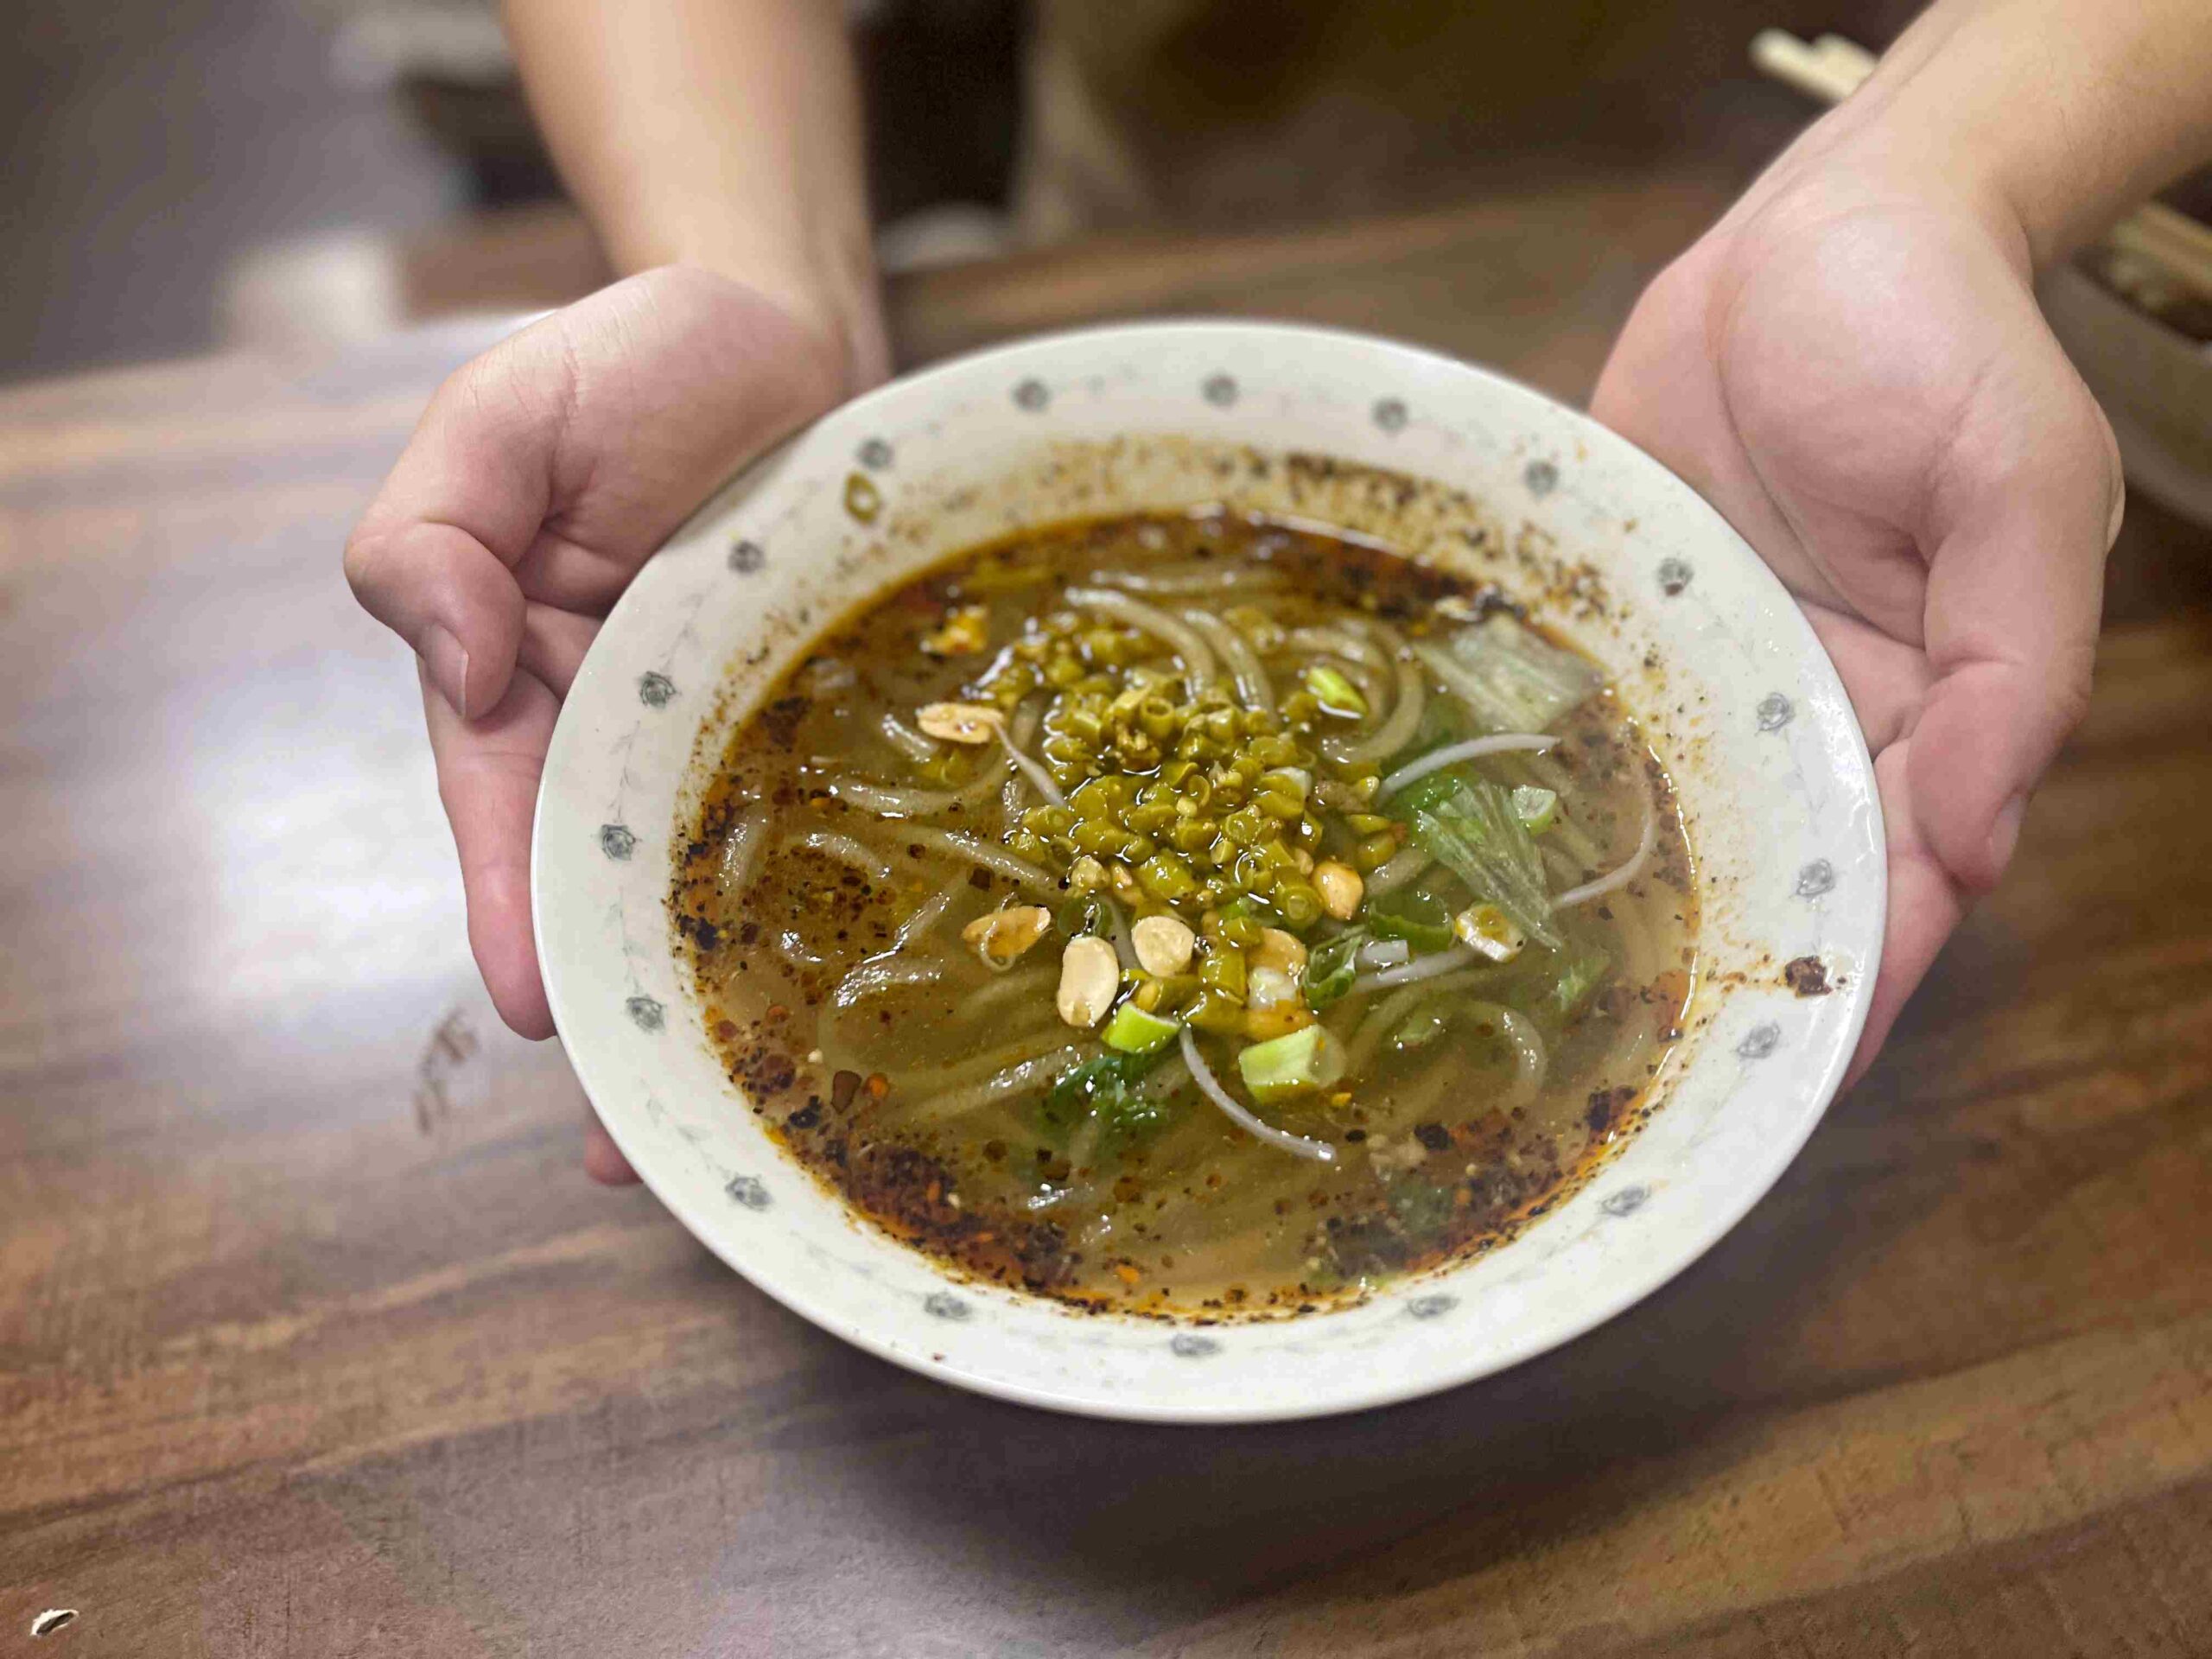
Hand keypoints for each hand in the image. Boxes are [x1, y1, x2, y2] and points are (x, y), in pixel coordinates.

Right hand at [346, 266, 855, 1179]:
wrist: (784, 327)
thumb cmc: (630, 367)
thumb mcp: (496, 420)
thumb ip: (432, 533)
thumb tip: (456, 658)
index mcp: (525, 687)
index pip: (504, 823)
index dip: (513, 917)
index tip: (536, 1011)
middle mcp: (629, 738)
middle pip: (613, 895)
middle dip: (626, 1014)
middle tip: (651, 1139)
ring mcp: (738, 739)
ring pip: (727, 890)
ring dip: (731, 1001)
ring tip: (759, 1119)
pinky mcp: (833, 724)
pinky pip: (837, 825)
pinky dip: (847, 907)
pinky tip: (883, 987)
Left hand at [1593, 153, 2121, 1075]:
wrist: (1825, 225)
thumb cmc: (1943, 340)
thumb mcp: (2022, 486)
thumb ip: (2014, 662)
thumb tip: (1978, 836)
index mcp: (1929, 708)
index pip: (1898, 881)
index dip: (1849, 985)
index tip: (1781, 1092)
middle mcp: (1814, 710)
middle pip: (1769, 871)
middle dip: (1716, 974)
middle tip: (1628, 1089)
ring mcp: (1711, 667)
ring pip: (1669, 811)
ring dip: (1619, 904)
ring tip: (1531, 1012)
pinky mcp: (1627, 614)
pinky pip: (1588, 710)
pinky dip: (1545, 779)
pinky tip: (1469, 851)